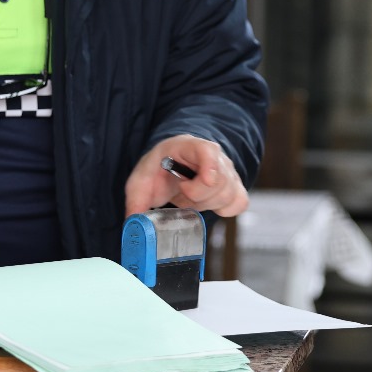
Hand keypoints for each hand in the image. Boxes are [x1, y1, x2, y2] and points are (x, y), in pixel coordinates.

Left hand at [124, 135, 249, 217]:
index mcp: (189, 147)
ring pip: (229, 195)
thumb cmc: (159, 169)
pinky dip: (223, 209)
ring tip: (191, 197)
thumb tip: (133, 225)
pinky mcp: (235, 187)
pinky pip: (239, 203)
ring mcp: (227, 171)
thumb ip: (136, 202)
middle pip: (219, 181)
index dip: (210, 165)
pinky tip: (207, 204)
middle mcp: (214, 156)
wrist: (171, 166)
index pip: (208, 150)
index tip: (206, 179)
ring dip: (206, 204)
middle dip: (196, 195)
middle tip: (181, 192)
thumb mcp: (140, 181)